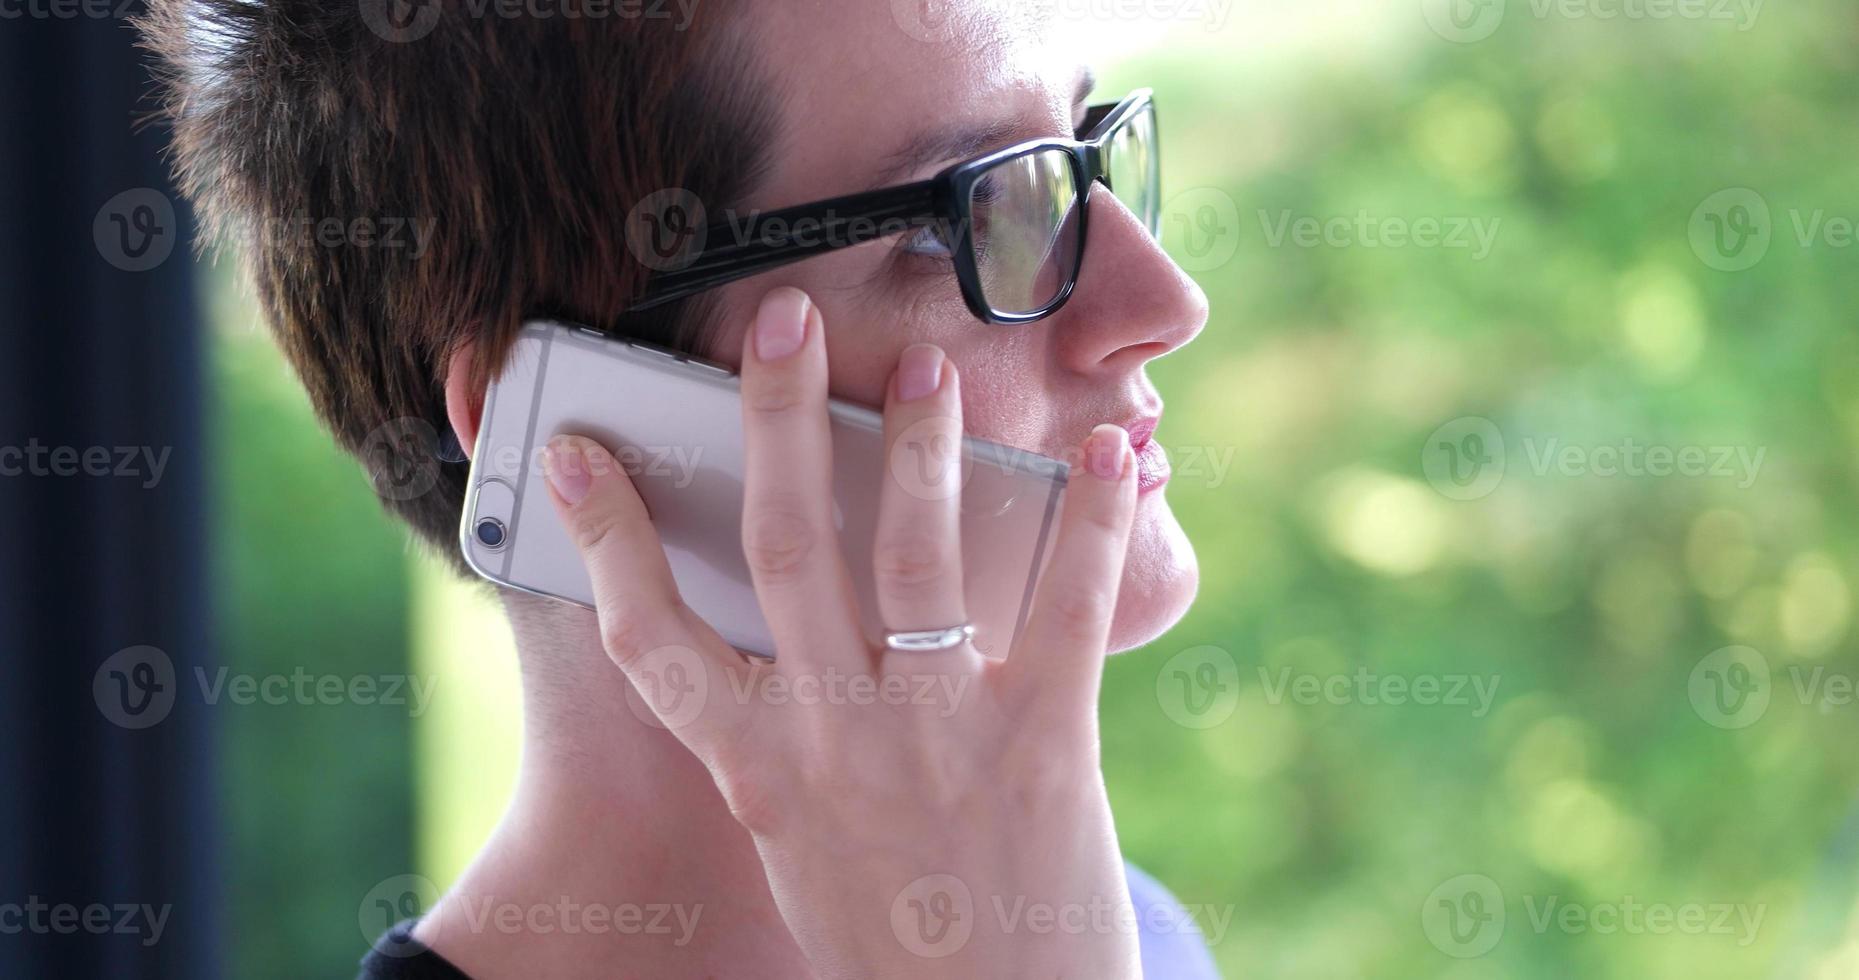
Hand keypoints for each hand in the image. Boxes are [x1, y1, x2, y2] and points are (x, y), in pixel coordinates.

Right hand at [542, 287, 1142, 977]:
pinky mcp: (1043, 746)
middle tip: (782, 317)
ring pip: (916, 558)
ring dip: (923, 448)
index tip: (576, 447)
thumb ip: (780, 727)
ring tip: (929, 364)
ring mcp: (937, 738)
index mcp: (757, 767)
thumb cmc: (886, 926)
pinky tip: (1113, 450)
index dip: (606, 537)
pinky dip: (1094, 520)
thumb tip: (778, 603)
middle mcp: (832, 740)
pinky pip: (1068, 609)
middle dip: (775, 422)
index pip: (651, 640)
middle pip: (785, 550)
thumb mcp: (798, 830)